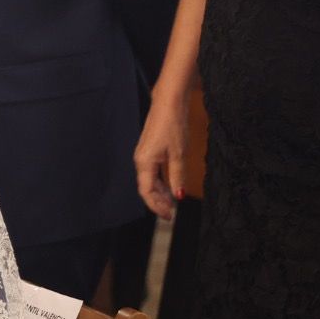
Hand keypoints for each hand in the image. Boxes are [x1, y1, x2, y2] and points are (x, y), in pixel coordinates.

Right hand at [134, 96, 188, 220]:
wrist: (168, 102)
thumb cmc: (172, 125)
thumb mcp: (179, 154)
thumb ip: (177, 176)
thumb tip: (178, 196)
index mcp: (144, 163)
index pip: (146, 192)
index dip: (156, 206)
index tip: (168, 216)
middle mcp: (141, 161)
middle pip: (146, 188)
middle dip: (158, 202)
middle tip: (171, 213)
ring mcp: (144, 155)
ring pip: (150, 180)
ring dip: (160, 193)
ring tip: (172, 203)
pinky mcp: (150, 150)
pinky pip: (152, 172)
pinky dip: (160, 182)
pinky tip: (170, 186)